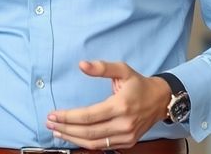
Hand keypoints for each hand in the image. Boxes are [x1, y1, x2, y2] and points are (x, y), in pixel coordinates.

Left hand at [45, 60, 170, 150]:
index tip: (53, 114)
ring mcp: (127, 136)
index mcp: (121, 106)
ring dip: (72, 139)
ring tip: (57, 132)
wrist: (161, 100)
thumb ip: (101, 67)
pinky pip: (103, 146)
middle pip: (89, 132)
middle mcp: (124, 124)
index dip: (68, 117)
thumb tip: (81, 65)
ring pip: (94, 143)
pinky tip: (73, 137)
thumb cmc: (139, 84)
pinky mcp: (128, 142)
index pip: (89, 116)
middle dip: (66, 129)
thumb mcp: (123, 70)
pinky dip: (85, 144)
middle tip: (50, 123)